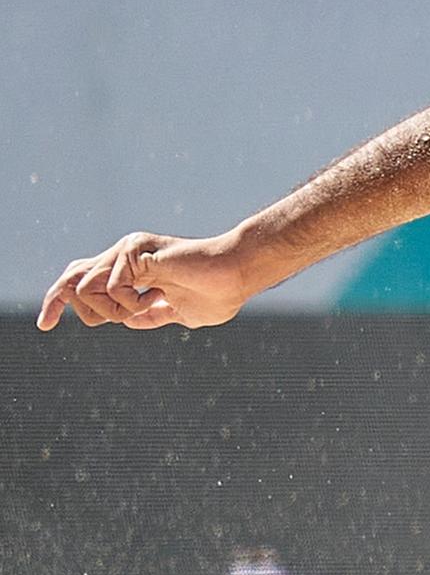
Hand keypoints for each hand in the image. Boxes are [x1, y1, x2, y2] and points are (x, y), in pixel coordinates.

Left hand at [36, 231, 260, 333]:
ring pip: (83, 287)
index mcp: (132, 271)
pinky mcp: (135, 249)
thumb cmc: (221, 292)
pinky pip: (110, 287)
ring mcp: (127, 251)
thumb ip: (153, 316)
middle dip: (55, 304)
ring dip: (110, 311)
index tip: (45, 324)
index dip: (59, 302)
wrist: (239, 274)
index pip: (81, 282)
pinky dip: (130, 304)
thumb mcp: (181, 313)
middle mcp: (123, 257)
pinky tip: (155, 301)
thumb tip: (128, 322)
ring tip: (144, 310)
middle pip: (69, 280)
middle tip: (59, 322)